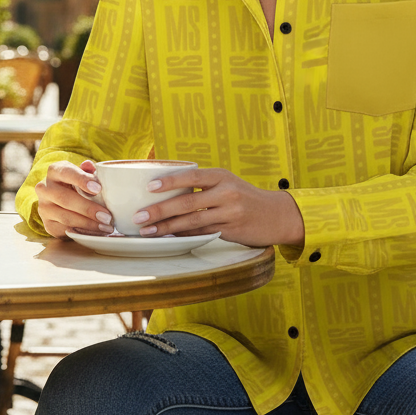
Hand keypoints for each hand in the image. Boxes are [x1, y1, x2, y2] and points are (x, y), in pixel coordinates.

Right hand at [35, 160, 115, 239]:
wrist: (60, 199)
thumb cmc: (77, 183)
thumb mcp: (82, 173)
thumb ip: (87, 170)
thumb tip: (89, 166)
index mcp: (55, 171)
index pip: (66, 172)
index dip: (81, 180)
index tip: (98, 188)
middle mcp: (45, 188)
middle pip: (65, 199)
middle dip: (88, 209)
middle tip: (106, 216)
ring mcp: (44, 208)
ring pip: (66, 217)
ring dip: (88, 224)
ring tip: (106, 227)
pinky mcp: (48, 224)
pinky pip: (66, 230)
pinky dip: (83, 232)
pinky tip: (97, 232)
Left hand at [132, 168, 304, 247]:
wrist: (276, 215)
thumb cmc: (246, 198)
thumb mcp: (228, 183)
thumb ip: (204, 185)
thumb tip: (166, 191)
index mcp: (222, 176)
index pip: (192, 176)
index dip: (170, 181)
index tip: (149, 187)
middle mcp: (226, 193)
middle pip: (187, 201)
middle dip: (160, 210)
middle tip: (138, 216)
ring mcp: (229, 213)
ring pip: (191, 221)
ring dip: (166, 227)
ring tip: (146, 231)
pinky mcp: (230, 231)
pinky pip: (201, 233)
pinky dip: (182, 236)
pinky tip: (168, 238)